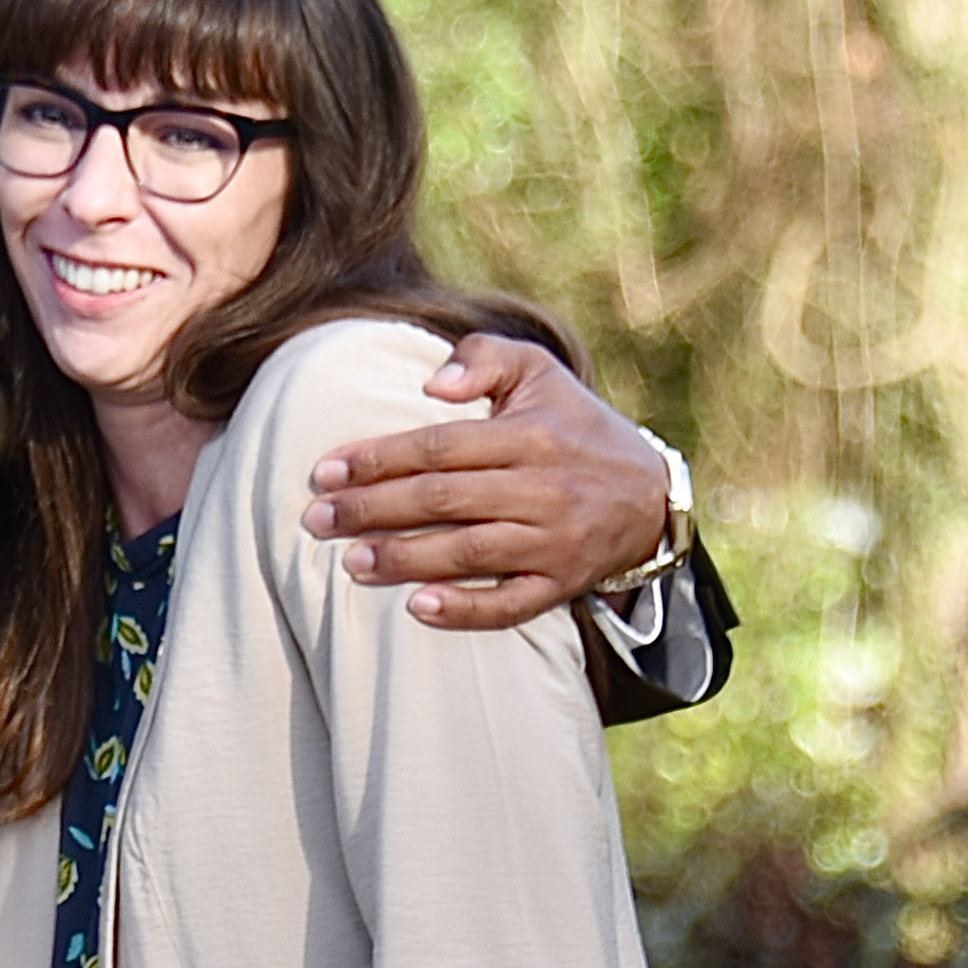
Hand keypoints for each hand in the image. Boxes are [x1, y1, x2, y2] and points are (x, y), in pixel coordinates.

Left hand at [299, 332, 671, 630]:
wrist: (651, 495)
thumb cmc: (573, 426)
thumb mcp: (540, 372)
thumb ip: (484, 358)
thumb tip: (432, 383)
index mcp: (530, 435)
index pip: (439, 447)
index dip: (378, 459)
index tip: (326, 471)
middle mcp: (543, 489)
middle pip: (442, 500)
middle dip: (372, 510)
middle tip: (317, 520)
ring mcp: (554, 541)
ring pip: (468, 553)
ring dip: (404, 559)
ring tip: (351, 563)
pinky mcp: (562, 584)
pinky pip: (510, 605)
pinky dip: (464, 609)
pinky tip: (417, 607)